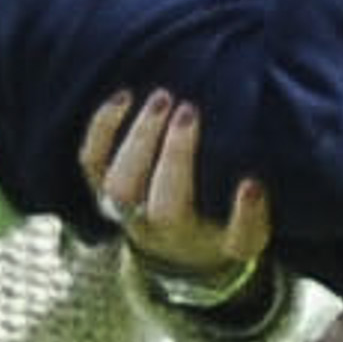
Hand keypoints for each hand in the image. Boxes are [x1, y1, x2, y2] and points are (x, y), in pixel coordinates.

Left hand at [78, 91, 272, 287]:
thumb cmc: (215, 230)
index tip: (252, 182)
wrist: (170, 245)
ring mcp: (121, 207)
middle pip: (161, 203)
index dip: (238, 213)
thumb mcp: (244, 237)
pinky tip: (125, 96)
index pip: (223, 234)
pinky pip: (90, 159)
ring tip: (163, 98)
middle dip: (175, 155)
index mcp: (190, 238)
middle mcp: (151, 227)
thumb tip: (252, 185)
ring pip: (118, 182)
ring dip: (139, 137)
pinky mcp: (99, 184)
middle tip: (192, 111)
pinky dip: (103, 127)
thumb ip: (252, 218)